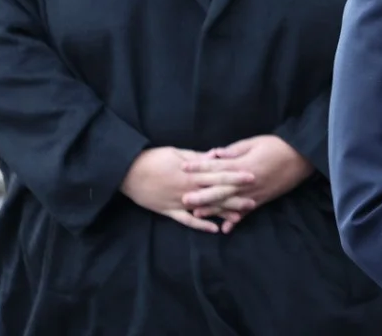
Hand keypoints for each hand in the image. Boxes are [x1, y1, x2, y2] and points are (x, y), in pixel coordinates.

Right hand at [121, 147, 255, 233]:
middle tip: (253, 200)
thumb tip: (216, 156)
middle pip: (216, 194)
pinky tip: (214, 229)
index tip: (252, 177)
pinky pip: (186, 220)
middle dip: (235, 197)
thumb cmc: (153, 158)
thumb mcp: (177, 152)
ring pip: (205, 209)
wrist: (127, 173)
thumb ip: (197, 157)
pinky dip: (200, 225)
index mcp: (191, 173)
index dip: (236, 176)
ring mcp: (178, 202)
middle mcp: (187, 189)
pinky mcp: (169, 211)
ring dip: (222, 213)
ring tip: (239, 217)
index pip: (218, 175)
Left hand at [181, 135, 313, 231]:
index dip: (199, 166)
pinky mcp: (262, 199)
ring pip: (230, 203)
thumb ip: (234, 150)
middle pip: (220, 189)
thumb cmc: (278, 146)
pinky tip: (226, 228)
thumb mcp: (255, 142)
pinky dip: (236, 220)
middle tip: (184, 199)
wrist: (301, 157)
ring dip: (213, 209)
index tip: (184, 166)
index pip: (216, 166)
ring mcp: (254, 192)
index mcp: (243, 164)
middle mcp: (247, 181)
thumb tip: (215, 154)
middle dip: (201, 194)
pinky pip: (247, 211)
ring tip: (197, 214)